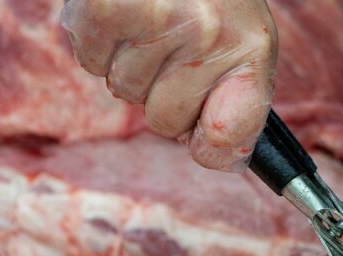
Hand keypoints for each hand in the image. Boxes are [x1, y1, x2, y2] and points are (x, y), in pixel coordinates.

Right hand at [62, 0, 276, 171]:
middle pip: (165, 122)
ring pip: (125, 92)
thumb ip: (236, 101)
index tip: (206, 137)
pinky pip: (92, 64)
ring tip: (149, 17)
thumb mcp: (242, 37)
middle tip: (173, 43)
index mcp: (250, 46)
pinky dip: (99, 44)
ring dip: (129, 63)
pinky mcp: (106, 9)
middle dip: (163, 92)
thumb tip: (211, 154)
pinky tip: (123, 12)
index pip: (229, 138)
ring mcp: (157, 20)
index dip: (213, 144)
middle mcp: (208, 34)